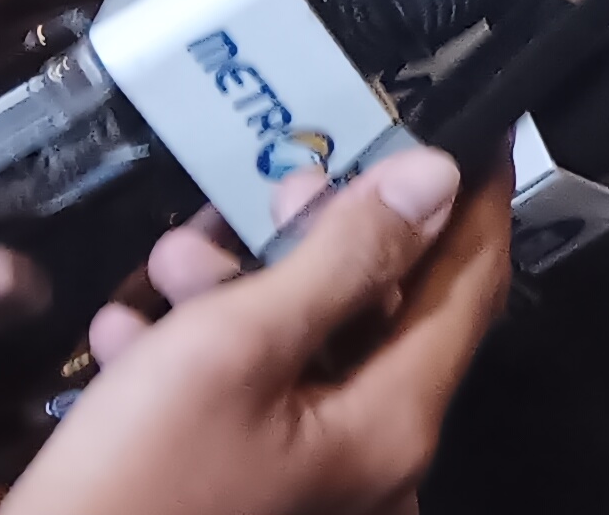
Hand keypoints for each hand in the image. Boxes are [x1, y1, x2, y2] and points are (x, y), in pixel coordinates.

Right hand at [9, 147, 511, 514]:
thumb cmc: (131, 484)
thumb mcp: (232, 347)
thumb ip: (340, 259)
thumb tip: (434, 179)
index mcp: (394, 424)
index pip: (470, 287)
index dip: (478, 202)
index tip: (477, 131)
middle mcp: (374, 459)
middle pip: (385, 314)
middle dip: (324, 240)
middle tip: (279, 186)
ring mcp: (314, 482)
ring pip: (308, 351)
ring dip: (243, 292)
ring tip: (170, 262)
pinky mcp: (249, 490)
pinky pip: (255, 402)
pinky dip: (202, 356)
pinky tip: (130, 331)